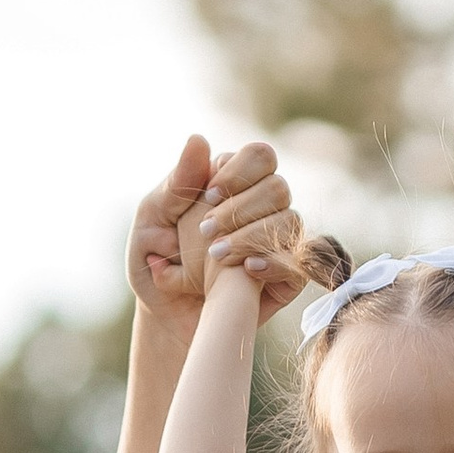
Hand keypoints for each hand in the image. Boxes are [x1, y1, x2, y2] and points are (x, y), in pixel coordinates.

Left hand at [129, 136, 299, 334]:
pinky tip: (247, 270)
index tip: (210, 195)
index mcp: (233, 183)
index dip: (240, 171)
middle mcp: (263, 207)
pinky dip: (275, 263)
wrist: (163, 313)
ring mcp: (278, 241)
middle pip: (278, 187)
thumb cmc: (154, 259)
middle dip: (241, 208)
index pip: (259, 156)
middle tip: (205, 233)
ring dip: (253, 236)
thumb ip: (178, 183)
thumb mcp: (152, 218)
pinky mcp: (287, 276)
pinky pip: (300, 262)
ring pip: (291, 222)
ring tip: (217, 257)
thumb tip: (199, 139)